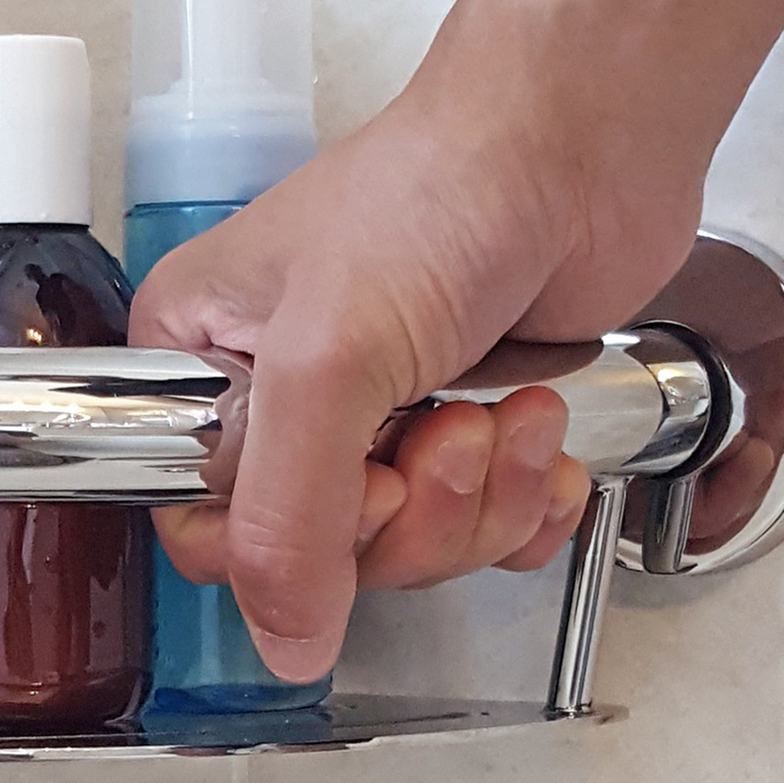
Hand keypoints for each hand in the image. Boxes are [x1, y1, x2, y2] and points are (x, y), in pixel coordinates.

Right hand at [128, 0, 707, 683]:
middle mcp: (281, 394)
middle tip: (447, 433)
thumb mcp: (328, 359)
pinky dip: (528, 500)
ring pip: (412, 548)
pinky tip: (542, 435)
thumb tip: (282, 640)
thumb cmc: (437, 193)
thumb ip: (289, 514)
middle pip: (322, 552)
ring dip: (482, 500)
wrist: (581, 142)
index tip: (361, 485)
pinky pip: (485, 531)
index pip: (206, 526)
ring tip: (506, 415)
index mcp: (203, 364)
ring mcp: (379, 412)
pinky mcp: (467, 422)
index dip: (292, 540)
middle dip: (414, 513)